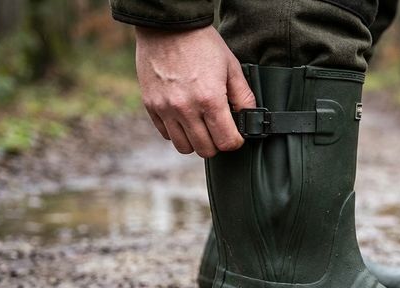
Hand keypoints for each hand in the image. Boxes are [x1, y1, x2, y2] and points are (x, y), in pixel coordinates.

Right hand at [135, 26, 255, 157]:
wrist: (168, 26)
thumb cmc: (202, 44)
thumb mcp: (231, 67)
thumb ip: (243, 97)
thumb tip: (248, 120)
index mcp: (210, 99)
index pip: (227, 142)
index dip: (235, 141)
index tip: (236, 133)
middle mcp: (186, 108)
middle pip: (205, 150)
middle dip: (217, 143)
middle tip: (219, 128)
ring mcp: (165, 109)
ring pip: (184, 147)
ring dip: (196, 141)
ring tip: (201, 125)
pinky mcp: (151, 106)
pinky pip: (166, 134)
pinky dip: (177, 131)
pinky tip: (184, 117)